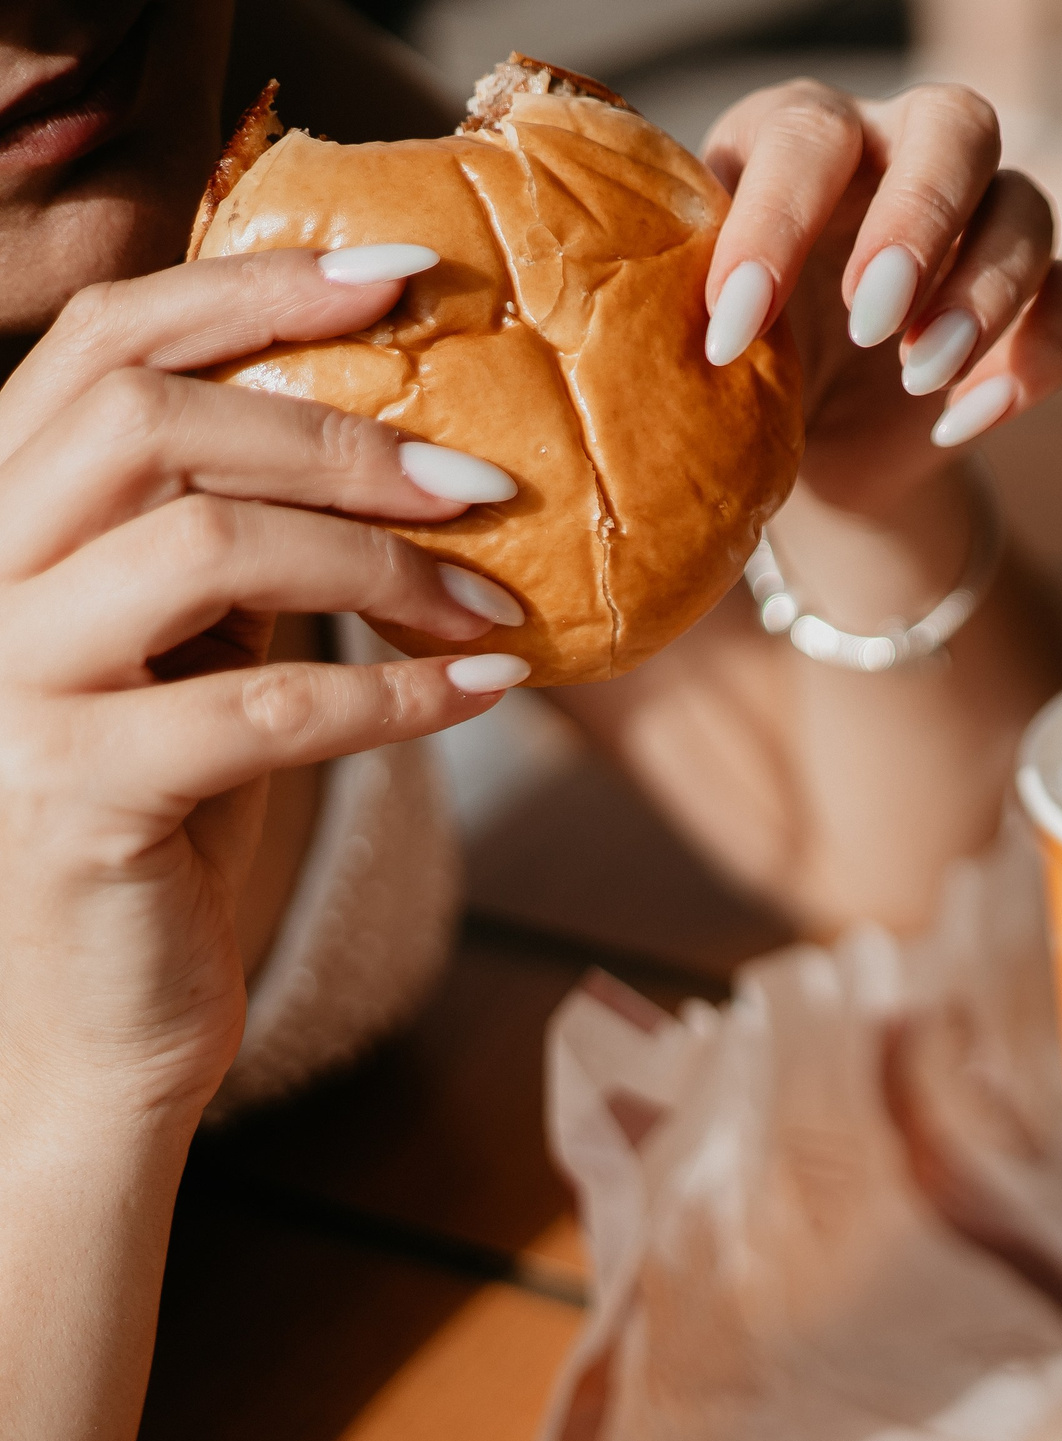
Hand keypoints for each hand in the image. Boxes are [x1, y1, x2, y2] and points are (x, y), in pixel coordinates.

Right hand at [0, 249, 522, 1127]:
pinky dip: (397, 693)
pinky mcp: (71, 798)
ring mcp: (3, 687)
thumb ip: (230, 545)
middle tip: (488, 477)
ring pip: (201, 547)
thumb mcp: (186, 652)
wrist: (86, 1030)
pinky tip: (490, 690)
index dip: (247, 293)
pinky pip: (261, 710)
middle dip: (337, 432)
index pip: (100, 346)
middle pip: (147, 422)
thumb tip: (389, 437)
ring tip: (501, 604)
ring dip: (382, 565)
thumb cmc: (159, 824)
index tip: (399, 278)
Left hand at [694, 81, 1061, 519]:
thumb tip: (663, 325)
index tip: (737, 327)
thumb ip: (690, 304)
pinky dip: (1037, 359)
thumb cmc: (743, 363)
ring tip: (918, 377)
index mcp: (804, 138)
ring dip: (983, 296)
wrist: (813, 442)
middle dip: (920, 220)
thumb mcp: (700, 332)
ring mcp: (985, 218)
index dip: (777, 223)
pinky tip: (965, 418)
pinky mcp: (1040, 295)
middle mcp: (905, 154)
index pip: (808, 135)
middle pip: (957, 124)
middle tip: (872, 319)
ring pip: (1028, 210)